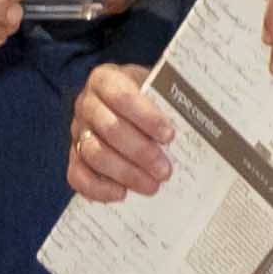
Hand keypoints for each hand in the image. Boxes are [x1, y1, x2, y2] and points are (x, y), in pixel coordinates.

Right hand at [69, 62, 177, 202]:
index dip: (146, 117)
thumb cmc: (146, 95)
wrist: (124, 102)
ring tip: (152, 186)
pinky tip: (122, 194)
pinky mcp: (73, 155)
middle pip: (110, 129)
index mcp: (105, 79)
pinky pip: (77, 175)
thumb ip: (168, 99)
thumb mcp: (156, 86)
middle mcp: (86, 103)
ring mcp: (77, 131)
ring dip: (125, 173)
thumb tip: (198, 119)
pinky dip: (98, 188)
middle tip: (165, 171)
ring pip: (94, 154)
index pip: (123, 96)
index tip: (169, 136)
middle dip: (140, 152)